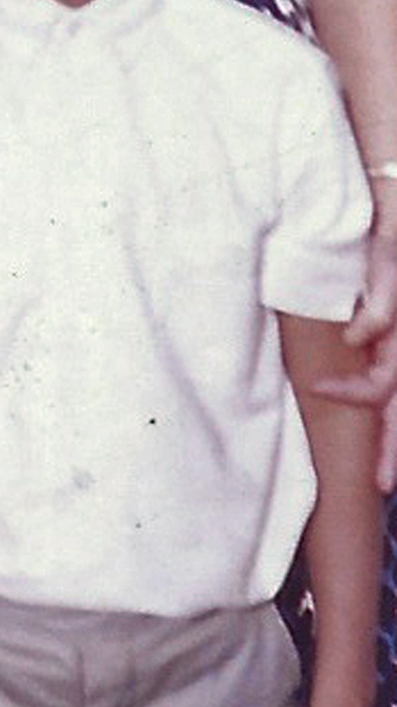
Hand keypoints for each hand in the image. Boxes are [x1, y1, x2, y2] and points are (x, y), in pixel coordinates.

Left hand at [312, 232, 396, 486]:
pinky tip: (377, 425)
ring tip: (383, 471)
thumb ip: (378, 306)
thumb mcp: (385, 265)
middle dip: (391, 450)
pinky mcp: (391, 340)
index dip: (352, 393)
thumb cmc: (388, 242)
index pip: (382, 385)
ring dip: (391, 436)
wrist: (392, 222)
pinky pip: (390, 378)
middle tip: (380, 484)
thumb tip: (354, 339)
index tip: (317, 387)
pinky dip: (386, 407)